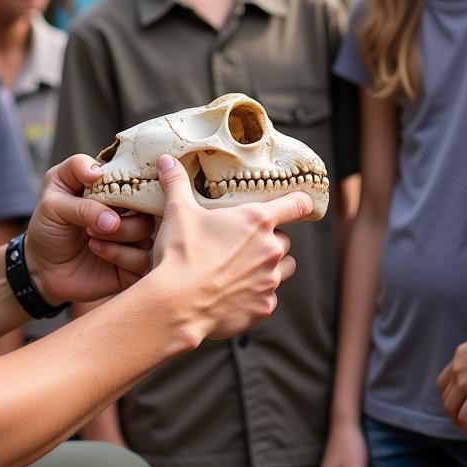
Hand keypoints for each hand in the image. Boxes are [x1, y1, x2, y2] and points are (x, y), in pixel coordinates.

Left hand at [24, 154, 155, 304]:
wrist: (42, 269)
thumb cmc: (49, 227)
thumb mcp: (53, 196)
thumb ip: (73, 179)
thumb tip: (98, 175)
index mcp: (113, 188)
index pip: (137, 174)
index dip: (129, 180)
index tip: (111, 191)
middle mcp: (127, 211)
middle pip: (145, 204)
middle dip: (122, 211)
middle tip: (95, 221)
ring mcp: (131, 239)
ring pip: (146, 230)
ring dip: (119, 233)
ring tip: (91, 236)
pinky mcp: (132, 265)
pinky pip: (142, 258)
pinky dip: (119, 254)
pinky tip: (97, 250)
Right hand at [150, 153, 305, 341]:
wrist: (176, 304)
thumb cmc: (181, 254)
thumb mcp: (178, 212)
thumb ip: (176, 182)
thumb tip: (166, 159)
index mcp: (257, 221)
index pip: (298, 205)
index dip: (300, 202)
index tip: (298, 203)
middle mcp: (270, 250)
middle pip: (284, 239)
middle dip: (269, 239)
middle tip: (242, 240)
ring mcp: (269, 281)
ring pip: (284, 269)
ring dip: (269, 265)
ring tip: (242, 266)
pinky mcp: (263, 307)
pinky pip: (268, 297)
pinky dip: (256, 294)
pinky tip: (232, 292)